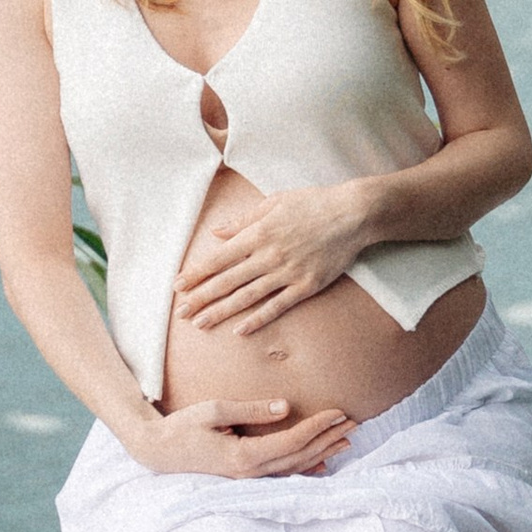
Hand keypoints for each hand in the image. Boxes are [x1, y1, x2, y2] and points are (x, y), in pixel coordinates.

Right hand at [135, 396, 354, 479]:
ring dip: (321, 453)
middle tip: (353, 422)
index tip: (339, 412)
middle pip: (299, 457)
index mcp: (243, 456)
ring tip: (346, 440)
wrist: (157, 451)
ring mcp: (247, 479)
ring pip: (293, 469)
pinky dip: (303, 469)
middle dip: (327, 439)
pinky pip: (281, 475)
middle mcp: (249, 473)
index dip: (318, 427)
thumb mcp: (215, 411)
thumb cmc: (183, 427)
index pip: (291, 442)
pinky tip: (321, 465)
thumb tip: (286, 406)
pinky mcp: (244, 477)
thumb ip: (251, 410)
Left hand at [173, 179, 372, 334]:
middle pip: (227, 281)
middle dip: (201, 297)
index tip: (178, 285)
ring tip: (200, 323)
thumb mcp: (275, 202)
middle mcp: (268, 255)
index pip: (219, 258)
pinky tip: (240, 330)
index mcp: (258, 233)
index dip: (197, 273)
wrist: (353, 214)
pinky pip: (277, 306)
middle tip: (180, 312)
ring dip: (221, 311)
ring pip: (247, 297)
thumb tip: (217, 232)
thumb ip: (244, 220)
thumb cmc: (313, 203)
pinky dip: (258, 319)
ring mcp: (287, 273)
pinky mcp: (306, 286)